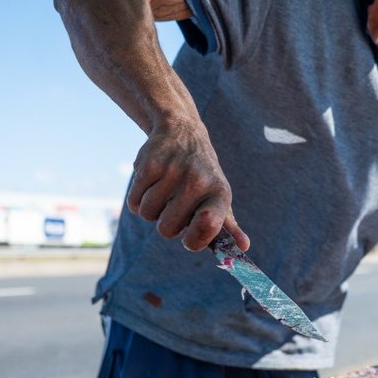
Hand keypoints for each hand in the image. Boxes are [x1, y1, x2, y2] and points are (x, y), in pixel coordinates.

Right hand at [127, 116, 248, 251]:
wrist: (182, 131)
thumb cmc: (202, 175)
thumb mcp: (218, 195)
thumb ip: (227, 225)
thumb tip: (244, 247)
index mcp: (219, 193)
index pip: (209, 225)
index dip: (196, 238)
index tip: (189, 237)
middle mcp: (198, 180)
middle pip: (167, 229)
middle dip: (166, 223)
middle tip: (175, 204)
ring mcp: (173, 171)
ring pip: (148, 215)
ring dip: (151, 210)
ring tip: (164, 191)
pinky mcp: (149, 164)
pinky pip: (134, 202)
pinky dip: (137, 198)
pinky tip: (151, 183)